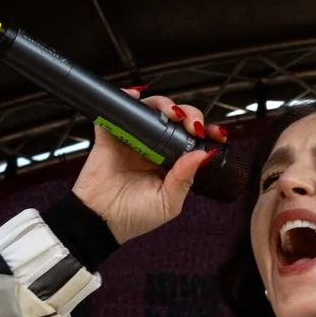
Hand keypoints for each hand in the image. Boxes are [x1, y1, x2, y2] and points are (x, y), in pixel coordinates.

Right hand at [70, 94, 217, 244]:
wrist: (100, 220)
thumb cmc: (134, 216)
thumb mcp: (168, 202)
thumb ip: (185, 179)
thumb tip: (203, 155)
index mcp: (171, 163)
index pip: (193, 140)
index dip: (205, 131)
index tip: (215, 133)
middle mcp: (154, 148)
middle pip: (175, 120)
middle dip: (188, 114)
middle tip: (190, 123)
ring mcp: (132, 139)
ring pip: (151, 110)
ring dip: (164, 104)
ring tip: (170, 113)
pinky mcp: (110, 134)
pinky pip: (117, 109)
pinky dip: (126, 97)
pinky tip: (136, 96)